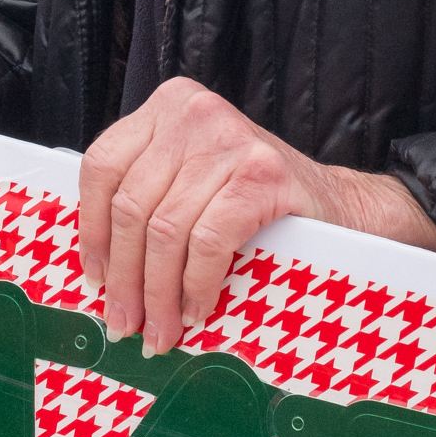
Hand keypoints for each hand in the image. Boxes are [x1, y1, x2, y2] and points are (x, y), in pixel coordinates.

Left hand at [79, 78, 435, 355]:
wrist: (342, 208)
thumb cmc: (257, 202)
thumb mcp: (194, 179)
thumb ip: (150, 197)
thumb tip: (98, 266)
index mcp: (169, 107)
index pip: (103, 166)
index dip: (93, 229)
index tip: (94, 276)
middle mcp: (194, 113)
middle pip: (133, 206)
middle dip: (125, 277)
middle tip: (125, 322)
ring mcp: (230, 140)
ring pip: (164, 230)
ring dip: (157, 294)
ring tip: (160, 329)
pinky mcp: (262, 176)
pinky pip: (207, 242)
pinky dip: (196, 285)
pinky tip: (197, 310)